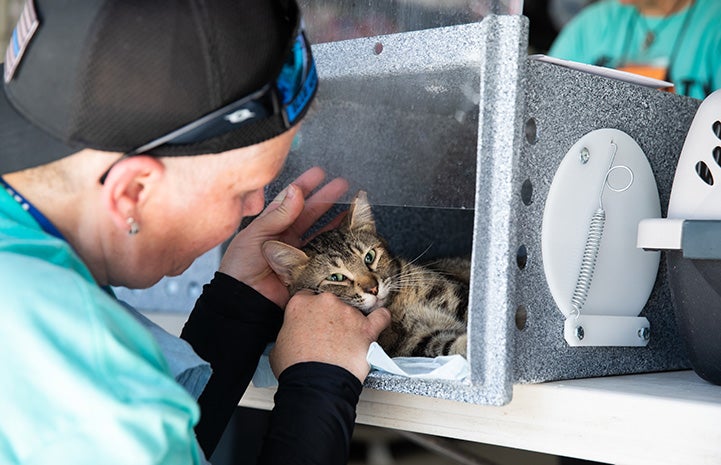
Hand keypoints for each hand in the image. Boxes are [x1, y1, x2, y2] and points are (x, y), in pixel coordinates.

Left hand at [218, 167, 347, 307]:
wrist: (244, 300)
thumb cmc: (240, 268)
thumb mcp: (256, 235)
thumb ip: (278, 215)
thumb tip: (296, 190)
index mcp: (271, 226)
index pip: (290, 200)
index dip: (305, 185)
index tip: (319, 173)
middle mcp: (286, 237)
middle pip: (310, 213)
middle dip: (326, 197)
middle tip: (342, 184)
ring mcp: (298, 253)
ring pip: (320, 231)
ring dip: (335, 217)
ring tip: (351, 205)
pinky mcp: (308, 269)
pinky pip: (326, 253)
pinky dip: (337, 242)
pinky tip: (347, 232)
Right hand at [269, 291, 391, 381]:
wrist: (316, 385)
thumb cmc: (296, 369)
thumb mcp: (279, 346)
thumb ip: (288, 332)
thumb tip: (292, 336)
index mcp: (301, 304)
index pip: (307, 298)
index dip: (310, 313)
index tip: (312, 323)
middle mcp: (326, 302)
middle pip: (330, 303)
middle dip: (329, 317)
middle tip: (327, 337)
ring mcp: (348, 313)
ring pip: (352, 312)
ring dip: (350, 325)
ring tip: (345, 344)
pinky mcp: (366, 328)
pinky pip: (381, 317)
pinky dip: (381, 319)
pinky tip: (379, 323)